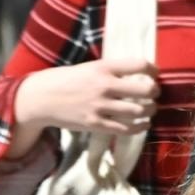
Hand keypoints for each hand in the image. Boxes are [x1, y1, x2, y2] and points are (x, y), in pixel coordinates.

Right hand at [12, 56, 158, 134]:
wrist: (40, 98)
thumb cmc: (65, 80)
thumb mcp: (89, 67)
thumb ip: (111, 71)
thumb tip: (137, 74)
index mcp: (103, 67)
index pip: (139, 65)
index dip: (153, 70)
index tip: (154, 74)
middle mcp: (104, 86)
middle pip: (145, 90)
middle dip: (155, 92)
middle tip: (154, 93)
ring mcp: (100, 107)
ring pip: (139, 111)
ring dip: (150, 110)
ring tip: (150, 109)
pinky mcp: (96, 124)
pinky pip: (126, 129)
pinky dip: (140, 127)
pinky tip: (143, 123)